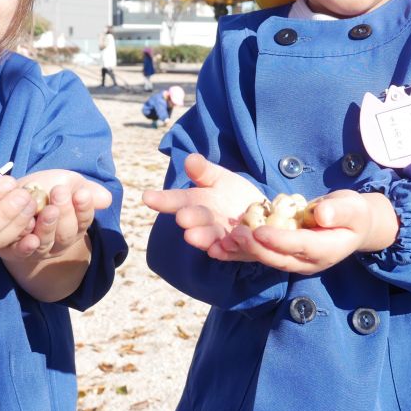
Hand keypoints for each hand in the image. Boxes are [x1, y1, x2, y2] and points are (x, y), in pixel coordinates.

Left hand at [0, 169, 112, 260]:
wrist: (14, 194)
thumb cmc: (45, 188)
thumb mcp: (68, 183)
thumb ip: (86, 189)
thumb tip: (106, 199)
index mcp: (75, 226)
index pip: (84, 220)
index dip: (84, 208)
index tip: (82, 193)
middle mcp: (59, 242)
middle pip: (67, 234)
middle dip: (65, 212)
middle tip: (60, 192)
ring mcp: (38, 249)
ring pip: (46, 243)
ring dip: (47, 227)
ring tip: (47, 209)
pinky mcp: (15, 252)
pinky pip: (21, 252)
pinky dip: (25, 246)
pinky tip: (28, 231)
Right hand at [142, 153, 264, 254]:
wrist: (263, 216)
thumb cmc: (234, 196)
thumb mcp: (220, 179)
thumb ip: (204, 171)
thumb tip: (189, 158)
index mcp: (196, 203)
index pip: (177, 200)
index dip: (162, 200)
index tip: (147, 197)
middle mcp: (205, 222)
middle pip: (195, 219)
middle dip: (189, 218)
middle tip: (181, 217)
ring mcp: (221, 238)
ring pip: (210, 238)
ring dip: (202, 238)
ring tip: (191, 236)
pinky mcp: (239, 251)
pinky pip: (232, 252)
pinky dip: (225, 251)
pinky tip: (219, 249)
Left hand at [215, 190, 398, 274]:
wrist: (353, 226)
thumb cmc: (354, 213)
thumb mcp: (353, 208)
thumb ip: (339, 211)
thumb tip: (322, 214)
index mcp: (328, 249)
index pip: (301, 246)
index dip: (280, 240)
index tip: (260, 232)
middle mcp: (309, 261)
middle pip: (280, 258)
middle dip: (256, 249)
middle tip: (236, 236)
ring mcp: (295, 261)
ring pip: (267, 259)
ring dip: (244, 253)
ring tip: (223, 243)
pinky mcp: (284, 255)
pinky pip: (262, 255)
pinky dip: (242, 251)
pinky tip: (222, 245)